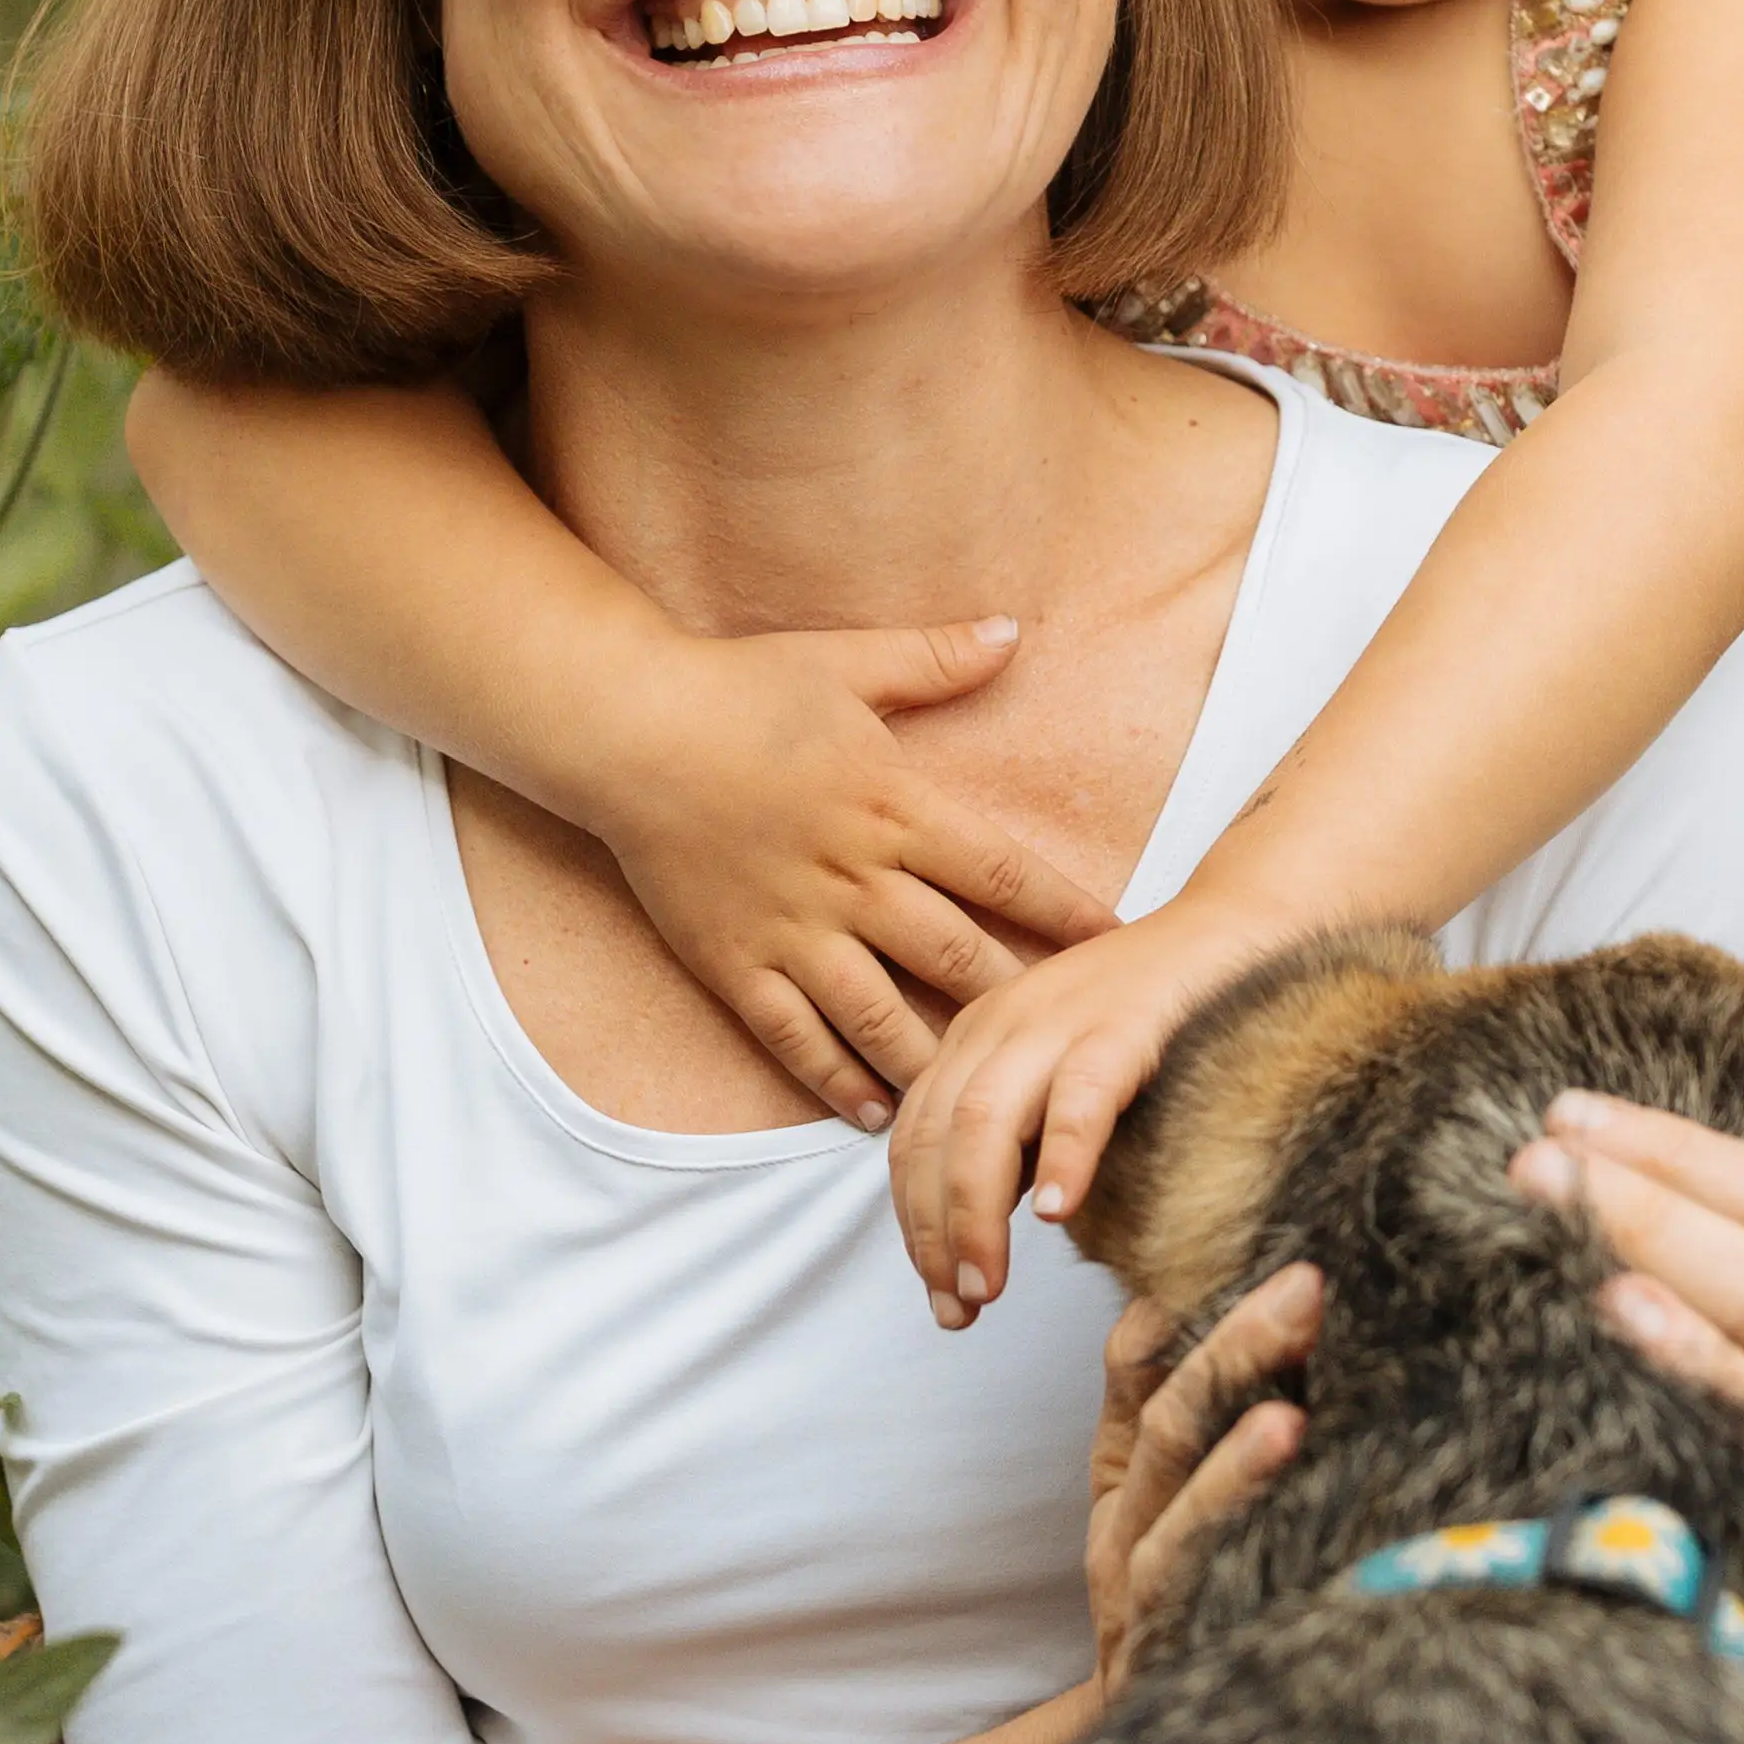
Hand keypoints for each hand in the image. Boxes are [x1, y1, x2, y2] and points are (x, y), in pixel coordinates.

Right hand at [591, 622, 1117, 1130]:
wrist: (624, 728)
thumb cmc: (739, 689)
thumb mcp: (845, 662)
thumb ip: (934, 658)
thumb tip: (1012, 631)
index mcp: (893, 807)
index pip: (1003, 873)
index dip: (1067, 913)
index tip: (1120, 945)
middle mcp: (852, 879)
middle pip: (957, 957)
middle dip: (1021, 1001)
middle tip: (1073, 1044)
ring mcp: (792, 929)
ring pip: (882, 1014)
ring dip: (939, 1057)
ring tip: (987, 1098)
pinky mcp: (735, 963)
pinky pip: (795, 1037)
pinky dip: (837, 1080)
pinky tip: (878, 1112)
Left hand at [890, 885, 1301, 1325]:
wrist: (1240, 930)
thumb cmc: (1160, 1018)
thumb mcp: (1065, 1074)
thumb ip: (1028, 1137)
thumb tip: (1003, 1230)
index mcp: (978, 1036)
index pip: (913, 1139)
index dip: (915, 1223)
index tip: (939, 1292)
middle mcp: (1002, 1022)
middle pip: (933, 1138)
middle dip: (935, 1233)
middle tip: (958, 1307)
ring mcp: (1060, 1018)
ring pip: (983, 1122)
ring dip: (976, 1213)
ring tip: (988, 1284)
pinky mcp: (1127, 1021)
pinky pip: (1080, 1095)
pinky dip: (1062, 1156)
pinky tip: (1059, 1215)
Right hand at [1080, 1263, 1320, 1698]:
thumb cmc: (1195, 1620)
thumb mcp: (1177, 1520)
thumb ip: (1193, 1430)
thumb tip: (1220, 1321)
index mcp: (1129, 1482)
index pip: (1137, 1368)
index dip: (1178, 1302)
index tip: (1252, 1238)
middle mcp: (1126, 1525)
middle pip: (1171, 1412)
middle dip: (1237, 1341)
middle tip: (1311, 1282)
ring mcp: (1144, 1584)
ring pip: (1181, 1483)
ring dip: (1239, 1417)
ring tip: (1297, 1366)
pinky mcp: (1175, 1635)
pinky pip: (1201, 1563)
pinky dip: (1242, 1502)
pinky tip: (1288, 1451)